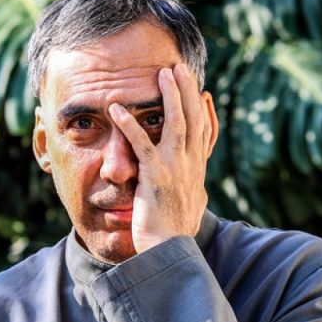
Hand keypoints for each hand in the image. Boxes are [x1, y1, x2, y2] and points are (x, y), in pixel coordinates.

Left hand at [108, 63, 214, 253]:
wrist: (171, 253)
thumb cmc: (176, 238)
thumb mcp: (190, 212)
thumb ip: (192, 198)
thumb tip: (199, 198)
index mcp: (196, 173)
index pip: (204, 136)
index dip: (205, 113)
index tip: (204, 94)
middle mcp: (190, 166)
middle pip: (193, 120)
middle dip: (187, 92)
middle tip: (180, 68)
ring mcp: (174, 168)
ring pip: (175, 123)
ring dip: (169, 96)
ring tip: (162, 74)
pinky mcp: (154, 176)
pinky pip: (140, 143)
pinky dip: (128, 124)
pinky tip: (116, 108)